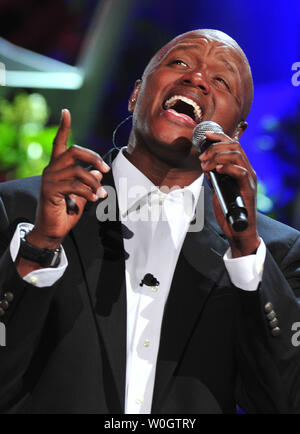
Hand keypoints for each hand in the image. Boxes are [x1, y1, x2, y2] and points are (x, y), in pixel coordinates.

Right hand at [26, 109, 109, 250]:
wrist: (53, 230)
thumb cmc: (66, 212)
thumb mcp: (82, 194)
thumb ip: (88, 182)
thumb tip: (98, 172)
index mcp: (57, 167)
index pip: (59, 143)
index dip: (63, 127)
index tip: (66, 112)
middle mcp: (51, 169)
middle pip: (73, 151)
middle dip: (93, 157)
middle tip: (105, 168)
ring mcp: (49, 179)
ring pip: (78, 171)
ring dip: (93, 182)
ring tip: (100, 194)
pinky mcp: (50, 191)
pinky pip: (74, 186)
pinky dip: (88, 192)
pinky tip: (94, 199)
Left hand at [199, 131, 259, 256]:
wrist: (238, 230)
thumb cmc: (228, 211)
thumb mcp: (218, 189)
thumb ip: (215, 178)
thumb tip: (206, 167)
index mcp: (241, 168)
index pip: (233, 144)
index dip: (219, 137)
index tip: (205, 136)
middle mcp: (248, 170)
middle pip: (234, 146)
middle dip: (214, 148)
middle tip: (201, 158)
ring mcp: (249, 179)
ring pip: (237, 155)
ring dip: (217, 157)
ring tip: (205, 165)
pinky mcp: (248, 189)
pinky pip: (240, 171)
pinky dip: (227, 167)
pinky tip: (216, 170)